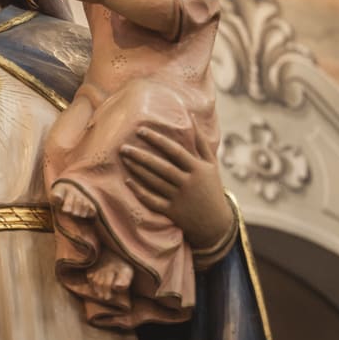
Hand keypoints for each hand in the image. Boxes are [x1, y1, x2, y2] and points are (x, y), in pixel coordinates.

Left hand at [120, 127, 232, 249]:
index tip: (141, 130)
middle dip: (141, 155)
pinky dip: (140, 191)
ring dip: (138, 170)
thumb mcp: (211, 165)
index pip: (175, 151)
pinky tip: (127, 181)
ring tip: (123, 158)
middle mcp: (188, 183)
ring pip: (155, 182)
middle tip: (123, 146)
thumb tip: (190, 116)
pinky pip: (152, 201)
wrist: (215, 222)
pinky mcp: (172, 212)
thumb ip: (200, 142)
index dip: (157, 140)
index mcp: (198, 169)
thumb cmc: (211, 187)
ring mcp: (179, 198)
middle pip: (161, 167)